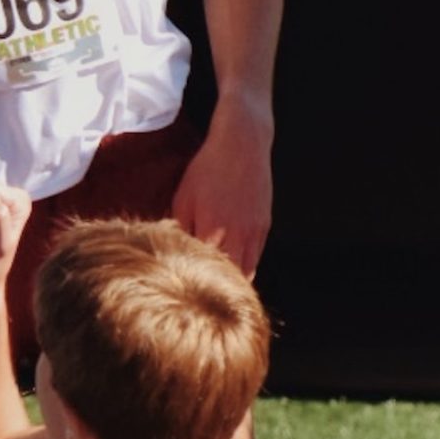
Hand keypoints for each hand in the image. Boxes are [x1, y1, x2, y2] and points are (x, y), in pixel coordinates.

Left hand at [170, 93, 272, 272]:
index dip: (195, 281)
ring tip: (218, 284)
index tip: (185, 287)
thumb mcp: (183, 198)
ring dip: (233, 280)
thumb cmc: (207, 170)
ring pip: (247, 272)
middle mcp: (236, 236)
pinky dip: (246, 265)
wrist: (242, 145)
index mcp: (211, 230)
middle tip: (202, 293)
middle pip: (228, 279)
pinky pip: (257, 257)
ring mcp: (254, 232)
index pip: (204, 271)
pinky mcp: (264, 227)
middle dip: (216, 287)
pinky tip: (233, 264)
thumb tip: (174, 254)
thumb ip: (179, 230)